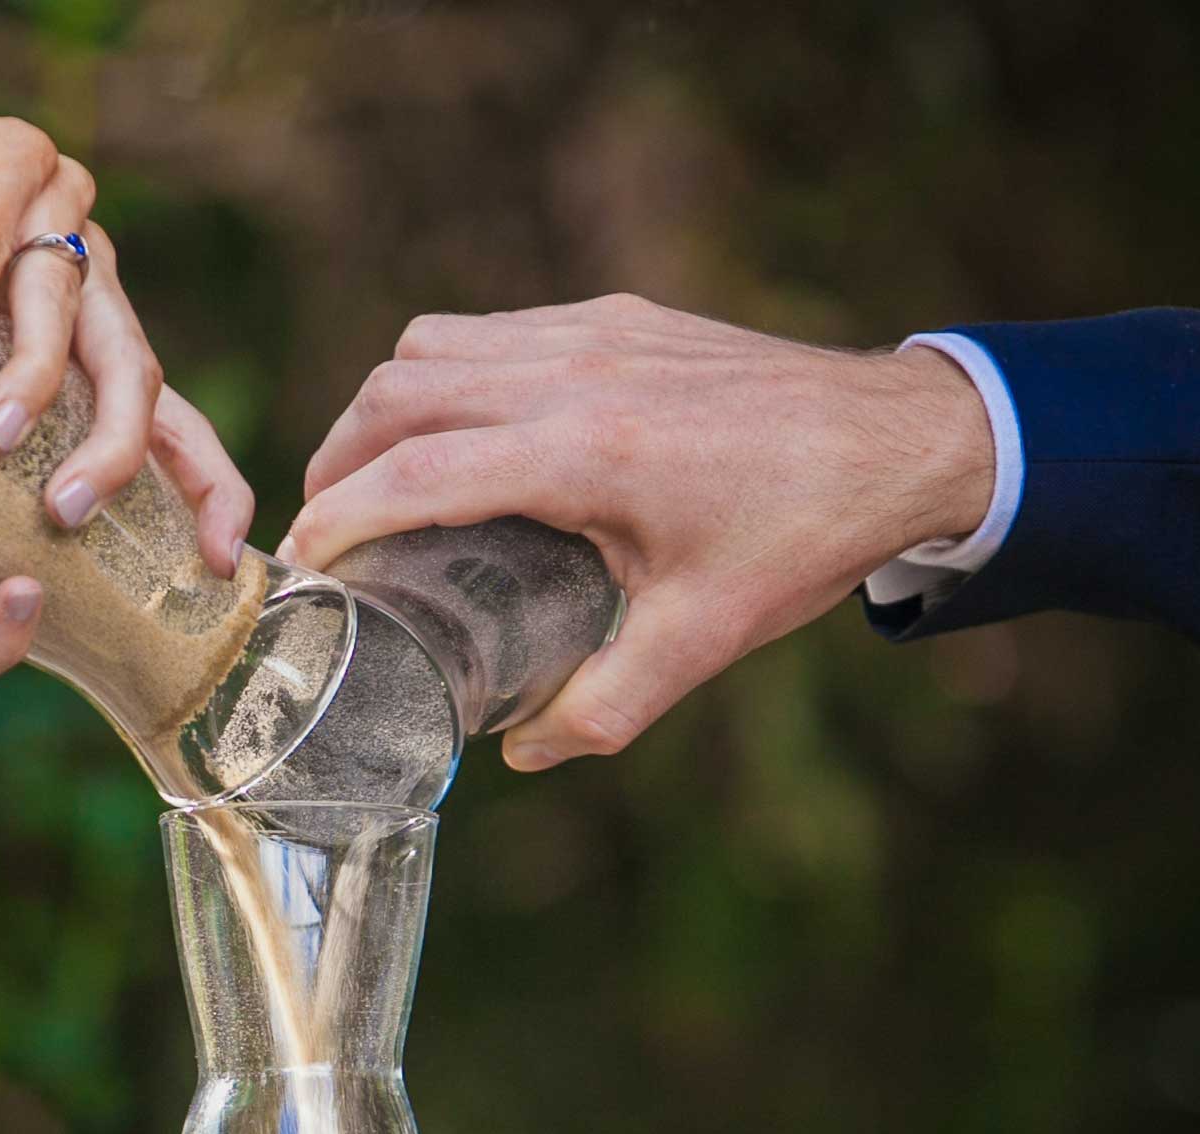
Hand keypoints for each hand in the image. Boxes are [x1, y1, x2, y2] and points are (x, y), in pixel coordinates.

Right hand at [0, 67, 251, 560]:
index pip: (173, 420)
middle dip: (114, 449)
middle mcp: (93, 273)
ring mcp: (58, 206)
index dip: (209, 486)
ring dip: (34, 378)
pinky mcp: (6, 158)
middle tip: (68, 510)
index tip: (220, 556)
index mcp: (96, 340)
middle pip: (135, 371)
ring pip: (67, 306)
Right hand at [286, 294, 994, 768]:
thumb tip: (520, 753)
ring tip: (375, 479)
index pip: (413, 471)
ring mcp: (594, 329)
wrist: (899, 438)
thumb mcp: (702, 642)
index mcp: (585, 451)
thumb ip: (604, 707)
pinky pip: (492, 331)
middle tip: (324, 528)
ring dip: (384, 411)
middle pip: (397, 392)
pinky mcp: (618, 314)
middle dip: (339, 459)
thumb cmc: (801, 538)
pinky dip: (447, 379)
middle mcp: (574, 371)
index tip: (299, 562)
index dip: (336, 516)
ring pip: (434, 346)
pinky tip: (464, 437)